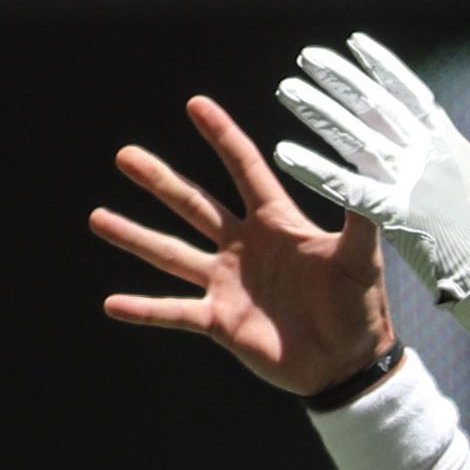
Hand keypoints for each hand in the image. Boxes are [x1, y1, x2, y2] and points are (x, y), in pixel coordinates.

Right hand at [97, 97, 398, 400]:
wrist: (349, 366)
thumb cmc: (360, 308)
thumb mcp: (361, 256)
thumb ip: (360, 213)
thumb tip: (372, 166)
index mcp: (276, 223)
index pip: (243, 168)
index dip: (221, 136)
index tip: (196, 104)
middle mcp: (244, 247)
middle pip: (193, 205)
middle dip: (159, 180)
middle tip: (124, 155)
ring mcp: (227, 283)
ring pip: (171, 253)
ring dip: (135, 236)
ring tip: (98, 217)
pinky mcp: (219, 321)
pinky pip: (174, 312)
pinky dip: (144, 310)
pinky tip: (112, 303)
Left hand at [270, 34, 469, 341]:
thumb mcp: (467, 183)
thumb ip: (441, 156)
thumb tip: (425, 136)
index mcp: (447, 143)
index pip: (410, 92)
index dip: (382, 65)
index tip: (355, 43)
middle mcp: (428, 153)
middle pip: (375, 105)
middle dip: (340, 79)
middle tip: (306, 59)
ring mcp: (412, 180)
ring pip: (355, 136)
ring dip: (318, 111)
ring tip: (287, 90)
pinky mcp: (396, 212)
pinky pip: (344, 186)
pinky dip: (313, 169)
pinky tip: (284, 154)